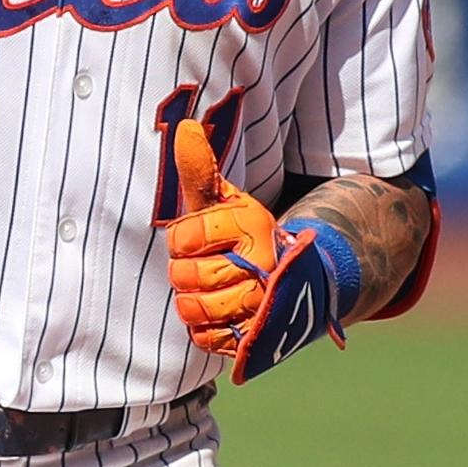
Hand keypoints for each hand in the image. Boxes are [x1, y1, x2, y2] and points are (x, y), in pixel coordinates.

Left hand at [164, 121, 350, 383]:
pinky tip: (214, 316)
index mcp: (253, 226)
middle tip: (199, 267)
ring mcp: (263, 305)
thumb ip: (201, 170)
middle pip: (191, 276)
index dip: (180, 240)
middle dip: (184, 273)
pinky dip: (202, 330)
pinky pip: (208, 340)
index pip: (186, 237)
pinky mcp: (257, 338)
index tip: (193, 239)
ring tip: (204, 291)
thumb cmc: (240, 237)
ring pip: (198, 310)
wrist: (287, 281)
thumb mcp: (223, 201)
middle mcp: (264, 266)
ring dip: (191, 303)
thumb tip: (184, 127)